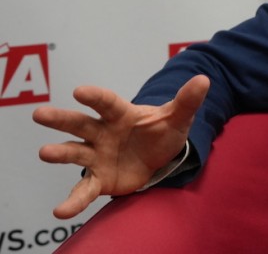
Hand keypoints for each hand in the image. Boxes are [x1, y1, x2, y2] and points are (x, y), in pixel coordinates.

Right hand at [32, 74, 209, 218]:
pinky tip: (60, 211)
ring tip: (44, 152)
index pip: (107, 102)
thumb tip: (204, 80)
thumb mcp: (178, 116)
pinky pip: (84, 190)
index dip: (95, 96)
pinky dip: (73, 201)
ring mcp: (98, 155)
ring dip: (60, 153)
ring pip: (75, 152)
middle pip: (80, 123)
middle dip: (60, 119)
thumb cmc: (163, 131)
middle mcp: (103, 132)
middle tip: (39, 114)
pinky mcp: (99, 179)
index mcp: (122, 113)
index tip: (79, 91)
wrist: (160, 156)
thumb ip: (188, 100)